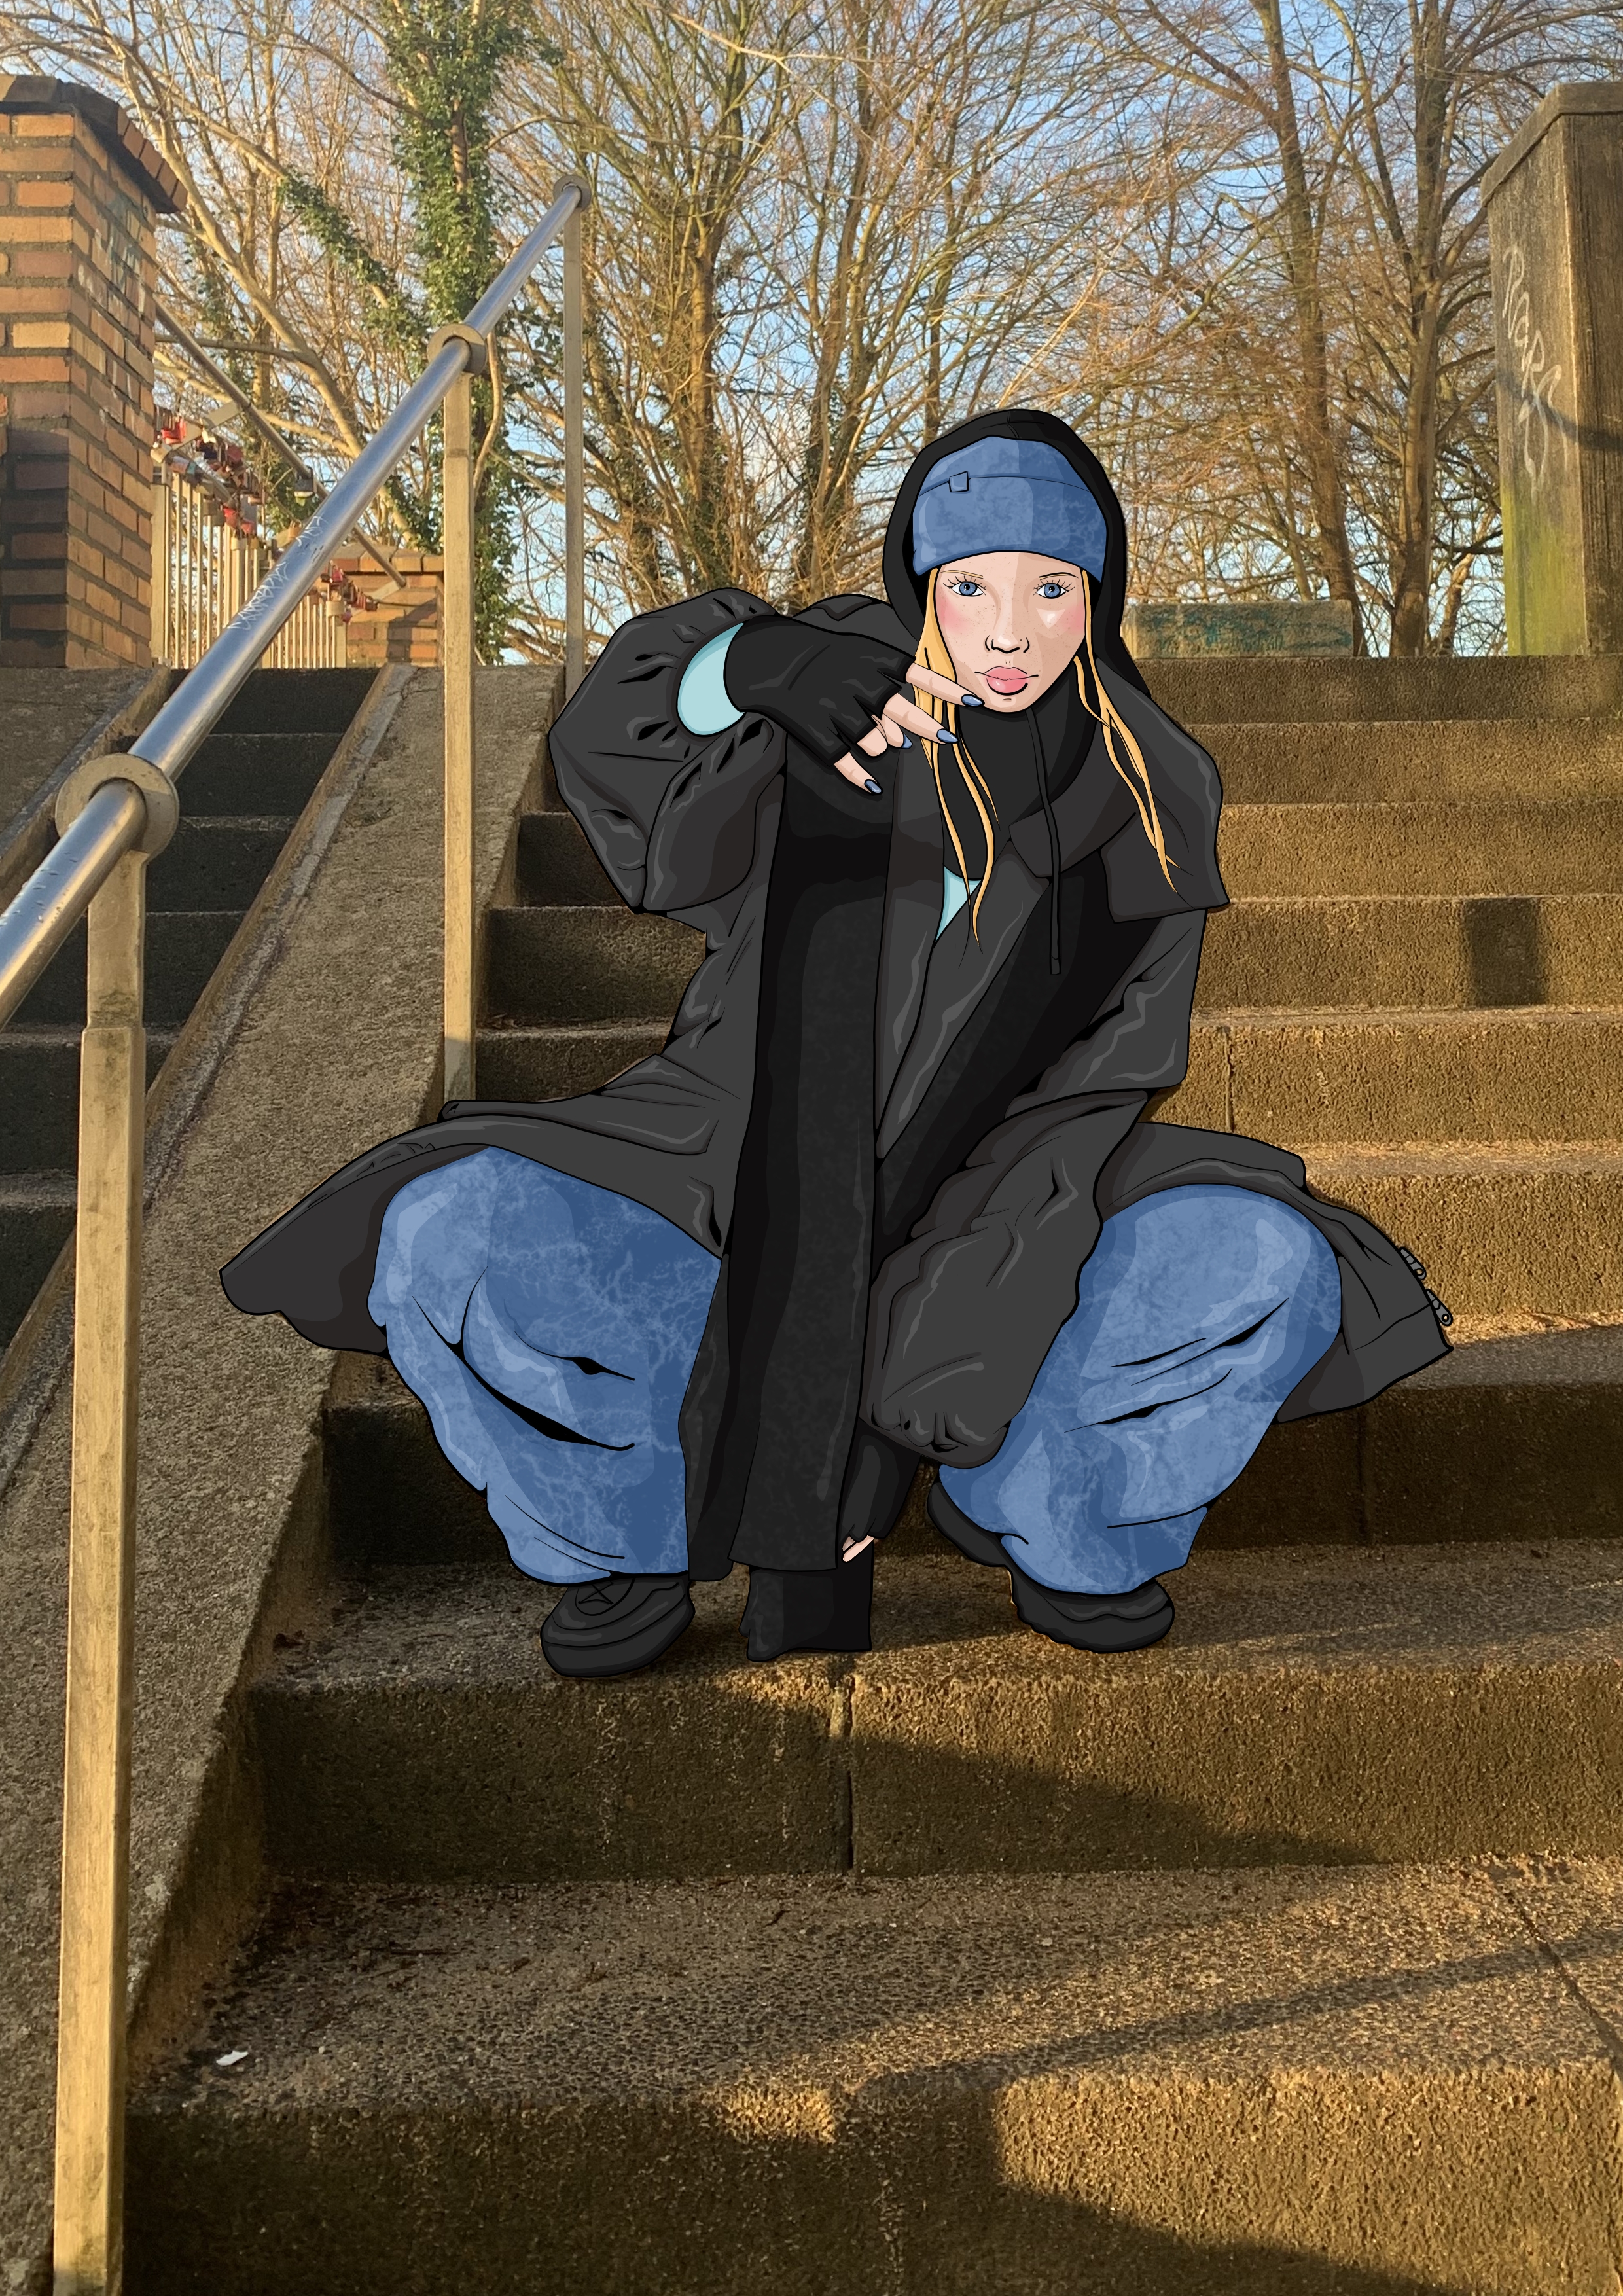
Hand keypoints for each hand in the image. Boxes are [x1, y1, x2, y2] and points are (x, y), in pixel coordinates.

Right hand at [828, 663, 980, 793]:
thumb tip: (905, 738)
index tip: (975, 702)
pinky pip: (844, 761)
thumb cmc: (825, 659)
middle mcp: (856, 683)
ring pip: (875, 743)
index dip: (947, 690)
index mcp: (871, 660)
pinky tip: (872, 786)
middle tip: (947, 739)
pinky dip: (859, 776)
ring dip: (878, 745)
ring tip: (871, 739)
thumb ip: (885, 690)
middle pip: (903, 713)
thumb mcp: (858, 655)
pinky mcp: (816, 730)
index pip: (918, 675)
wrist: (774, 660)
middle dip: (929, 728)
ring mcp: (835, 707)